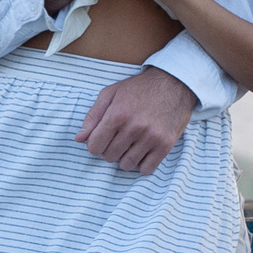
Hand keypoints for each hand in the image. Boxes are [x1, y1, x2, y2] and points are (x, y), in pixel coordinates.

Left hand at [73, 65, 196, 174]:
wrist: (173, 83)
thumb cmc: (139, 88)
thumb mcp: (110, 94)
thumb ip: (92, 116)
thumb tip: (79, 139)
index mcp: (117, 115)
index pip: (94, 147)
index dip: (95, 144)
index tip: (102, 138)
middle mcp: (134, 128)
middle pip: (109, 157)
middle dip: (109, 150)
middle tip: (118, 139)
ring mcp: (151, 138)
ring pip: (127, 165)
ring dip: (125, 158)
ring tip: (130, 145)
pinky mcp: (165, 144)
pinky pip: (147, 169)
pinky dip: (142, 164)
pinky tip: (142, 151)